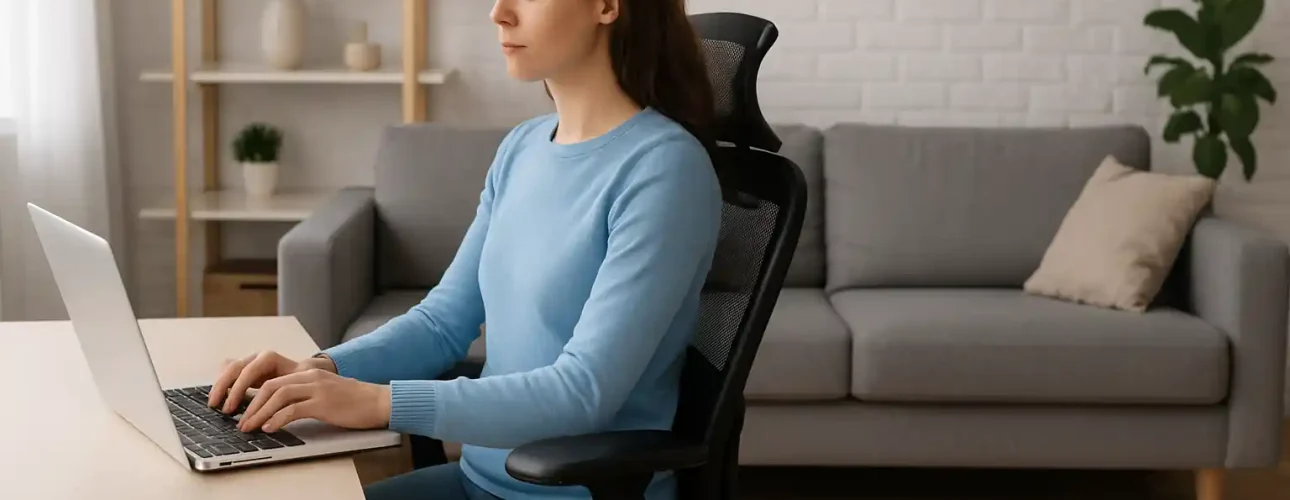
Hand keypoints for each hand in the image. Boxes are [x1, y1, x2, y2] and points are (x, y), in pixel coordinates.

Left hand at [236, 369, 391, 432]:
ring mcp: (317, 389)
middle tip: (239, 420)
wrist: (378, 401)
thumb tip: (279, 408)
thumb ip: (304, 394)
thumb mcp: (324, 391)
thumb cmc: (353, 401)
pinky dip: (277, 419)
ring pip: (278, 395)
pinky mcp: (324, 403)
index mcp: (308, 373)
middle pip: (270, 385)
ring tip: (249, 427)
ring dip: (259, 412)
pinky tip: (269, 428)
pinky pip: (293, 409)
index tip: (242, 410)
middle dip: (250, 403)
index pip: (271, 379)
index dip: (252, 395)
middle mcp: (310, 376)